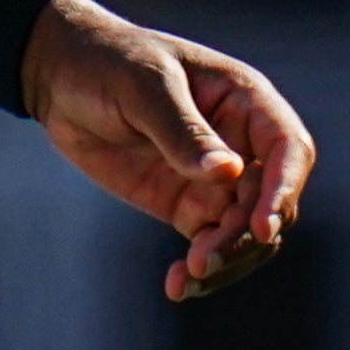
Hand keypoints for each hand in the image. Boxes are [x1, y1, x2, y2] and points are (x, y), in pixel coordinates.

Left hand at [20, 0, 314, 301]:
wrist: (61, 76)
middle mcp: (241, 143)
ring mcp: (216, 179)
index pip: (289, 148)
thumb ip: (182, 129)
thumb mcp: (143, 86)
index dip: (285, 188)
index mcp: (244, 100)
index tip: (262, 227)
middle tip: (203, 261)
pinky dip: (200, 270)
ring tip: (188, 279)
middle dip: (244, 237)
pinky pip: (210, 244)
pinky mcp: (188, 206)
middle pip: (268, 201)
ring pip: (245, 233)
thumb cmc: (109, 62)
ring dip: (227, 261)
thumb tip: (228, 172)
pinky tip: (177, 286)